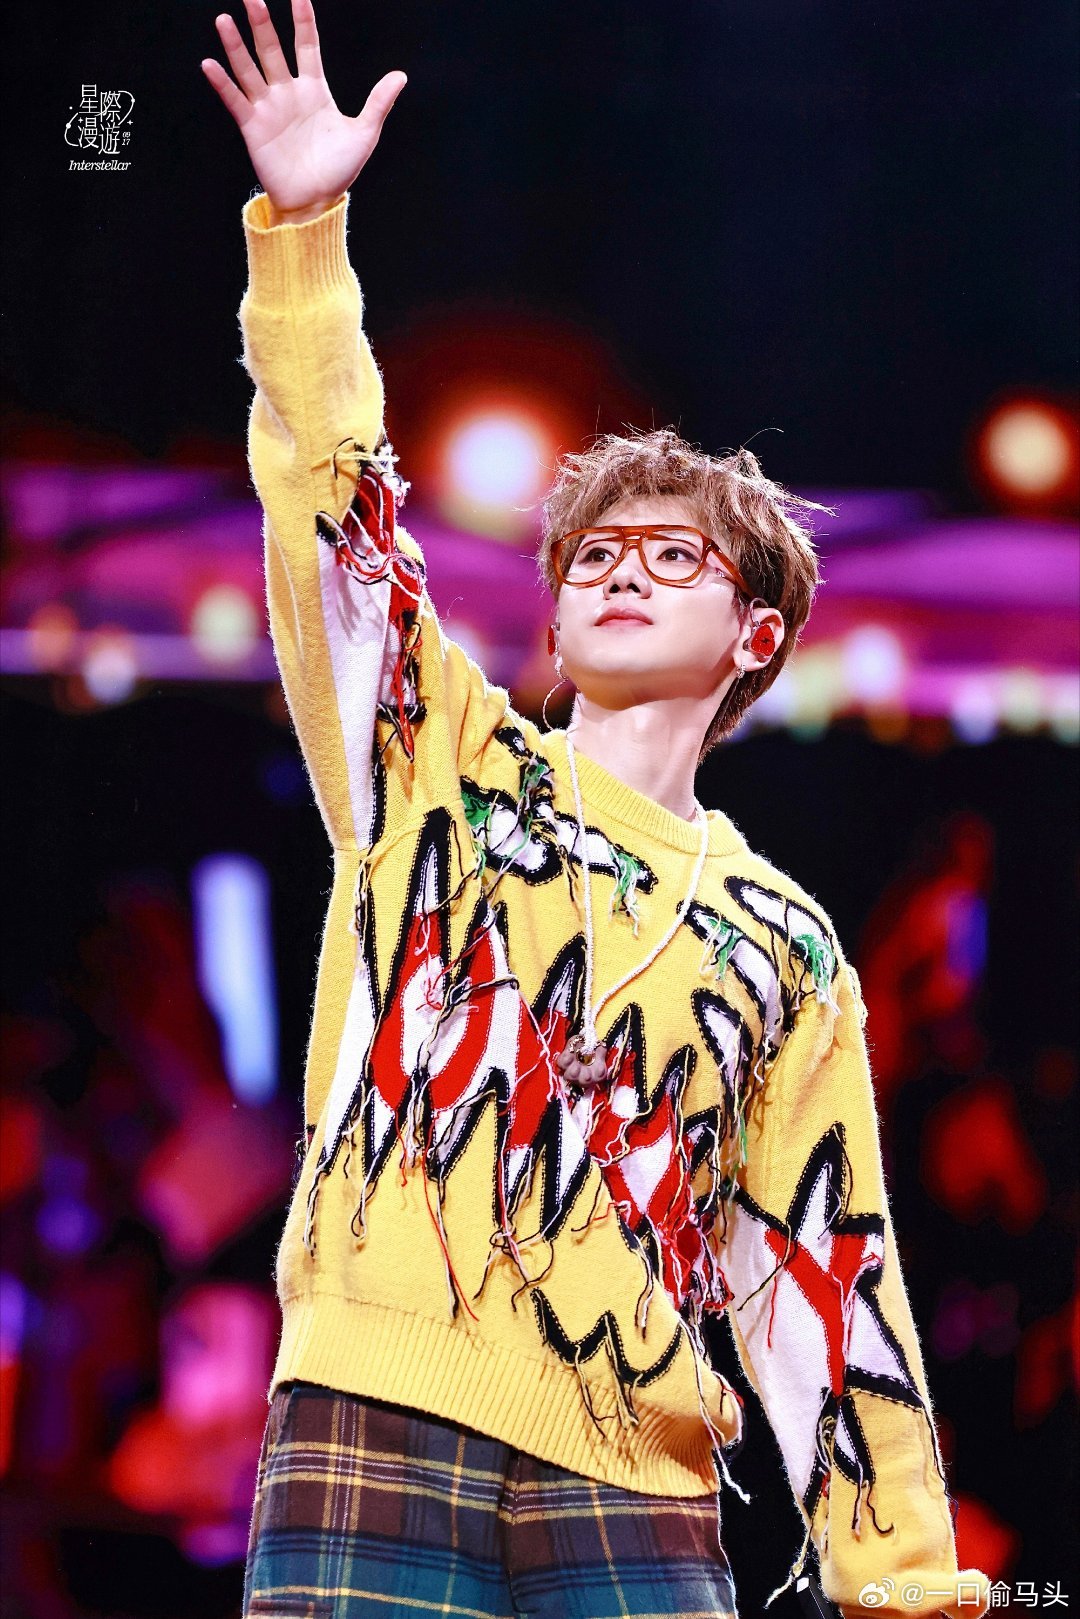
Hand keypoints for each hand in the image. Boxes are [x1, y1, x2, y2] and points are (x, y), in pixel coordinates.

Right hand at [201, 0, 405, 220]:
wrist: (316, 202)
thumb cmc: (339, 170)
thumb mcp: (364, 134)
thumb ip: (378, 102)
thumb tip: (400, 75)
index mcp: (314, 90)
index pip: (306, 45)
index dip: (303, 20)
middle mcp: (288, 93)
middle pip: (272, 49)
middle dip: (262, 23)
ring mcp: (269, 108)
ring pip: (249, 69)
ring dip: (236, 45)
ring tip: (224, 20)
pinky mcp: (253, 128)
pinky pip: (235, 101)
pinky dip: (222, 84)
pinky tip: (209, 65)